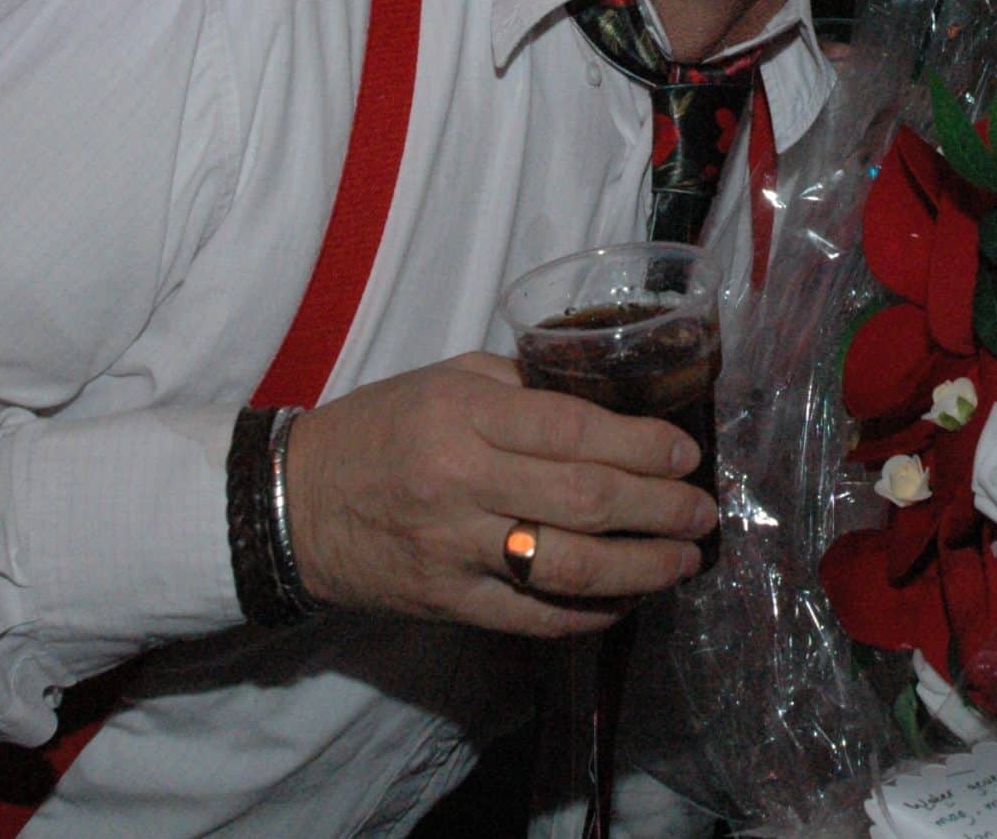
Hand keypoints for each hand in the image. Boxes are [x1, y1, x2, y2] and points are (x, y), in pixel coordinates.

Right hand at [287, 352, 713, 636]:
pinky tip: (625, 600)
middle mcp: (462, 481)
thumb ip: (520, 388)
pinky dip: (588, 612)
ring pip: (568, 565)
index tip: (685, 454)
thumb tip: (604, 404)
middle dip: (659, 507)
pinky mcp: (448, 602)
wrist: (294, 504)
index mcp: (463, 415)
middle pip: (584, 499)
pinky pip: (532, 616)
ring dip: (641, 567)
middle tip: (702, 511)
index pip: (571, 431)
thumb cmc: (378, 428)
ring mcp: (455, 549)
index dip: (640, 445)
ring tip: (684, 560)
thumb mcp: (443, 380)